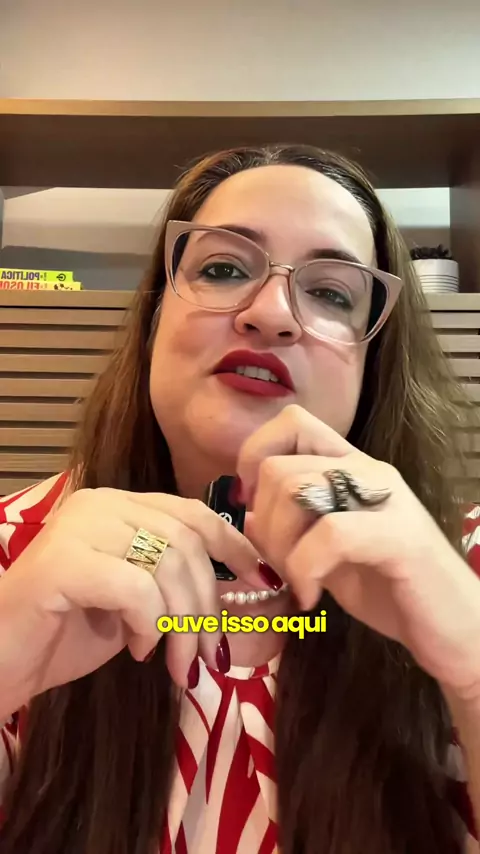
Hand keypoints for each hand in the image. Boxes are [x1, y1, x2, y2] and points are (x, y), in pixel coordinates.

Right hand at [0, 487, 262, 709]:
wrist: (3, 662)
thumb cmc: (68, 633)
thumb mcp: (138, 601)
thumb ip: (176, 580)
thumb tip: (245, 580)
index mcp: (119, 506)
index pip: (191, 513)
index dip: (234, 545)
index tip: (261, 580)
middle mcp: (99, 504)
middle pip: (186, 541)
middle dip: (207, 604)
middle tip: (207, 655)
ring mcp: (77, 528)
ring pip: (166, 564)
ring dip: (183, 625)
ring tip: (175, 664)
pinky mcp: (60, 563)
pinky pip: (135, 587)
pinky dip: (149, 624)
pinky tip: (138, 649)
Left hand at [237, 405, 479, 699]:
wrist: (454, 629)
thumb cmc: (392, 590)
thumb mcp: (327, 558)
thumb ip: (291, 531)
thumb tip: (250, 514)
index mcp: (350, 469)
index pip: (292, 422)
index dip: (256, 456)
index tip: (254, 505)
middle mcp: (367, 472)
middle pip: (278, 466)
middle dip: (263, 523)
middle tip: (280, 564)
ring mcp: (386, 500)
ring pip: (297, 491)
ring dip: (281, 547)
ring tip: (298, 582)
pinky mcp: (400, 536)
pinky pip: (330, 534)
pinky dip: (305, 570)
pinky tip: (312, 597)